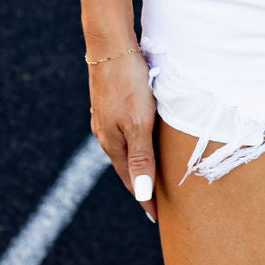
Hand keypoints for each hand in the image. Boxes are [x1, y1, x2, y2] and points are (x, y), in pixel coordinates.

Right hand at [87, 47, 159, 223]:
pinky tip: (144, 139)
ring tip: (154, 175)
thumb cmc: (127, 83)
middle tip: (159, 202)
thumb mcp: (139, 123)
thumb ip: (141, 158)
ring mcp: (105, 118)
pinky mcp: (110, 103)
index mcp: (113, 144)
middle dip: (142, 185)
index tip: (159, 219)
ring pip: (125, 148)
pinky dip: (137, 143)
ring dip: (140, 163)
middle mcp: (106, 134)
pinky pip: (125, 132)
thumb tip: (141, 196)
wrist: (110, 45)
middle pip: (127, 167)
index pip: (132, 181)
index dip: (146, 200)